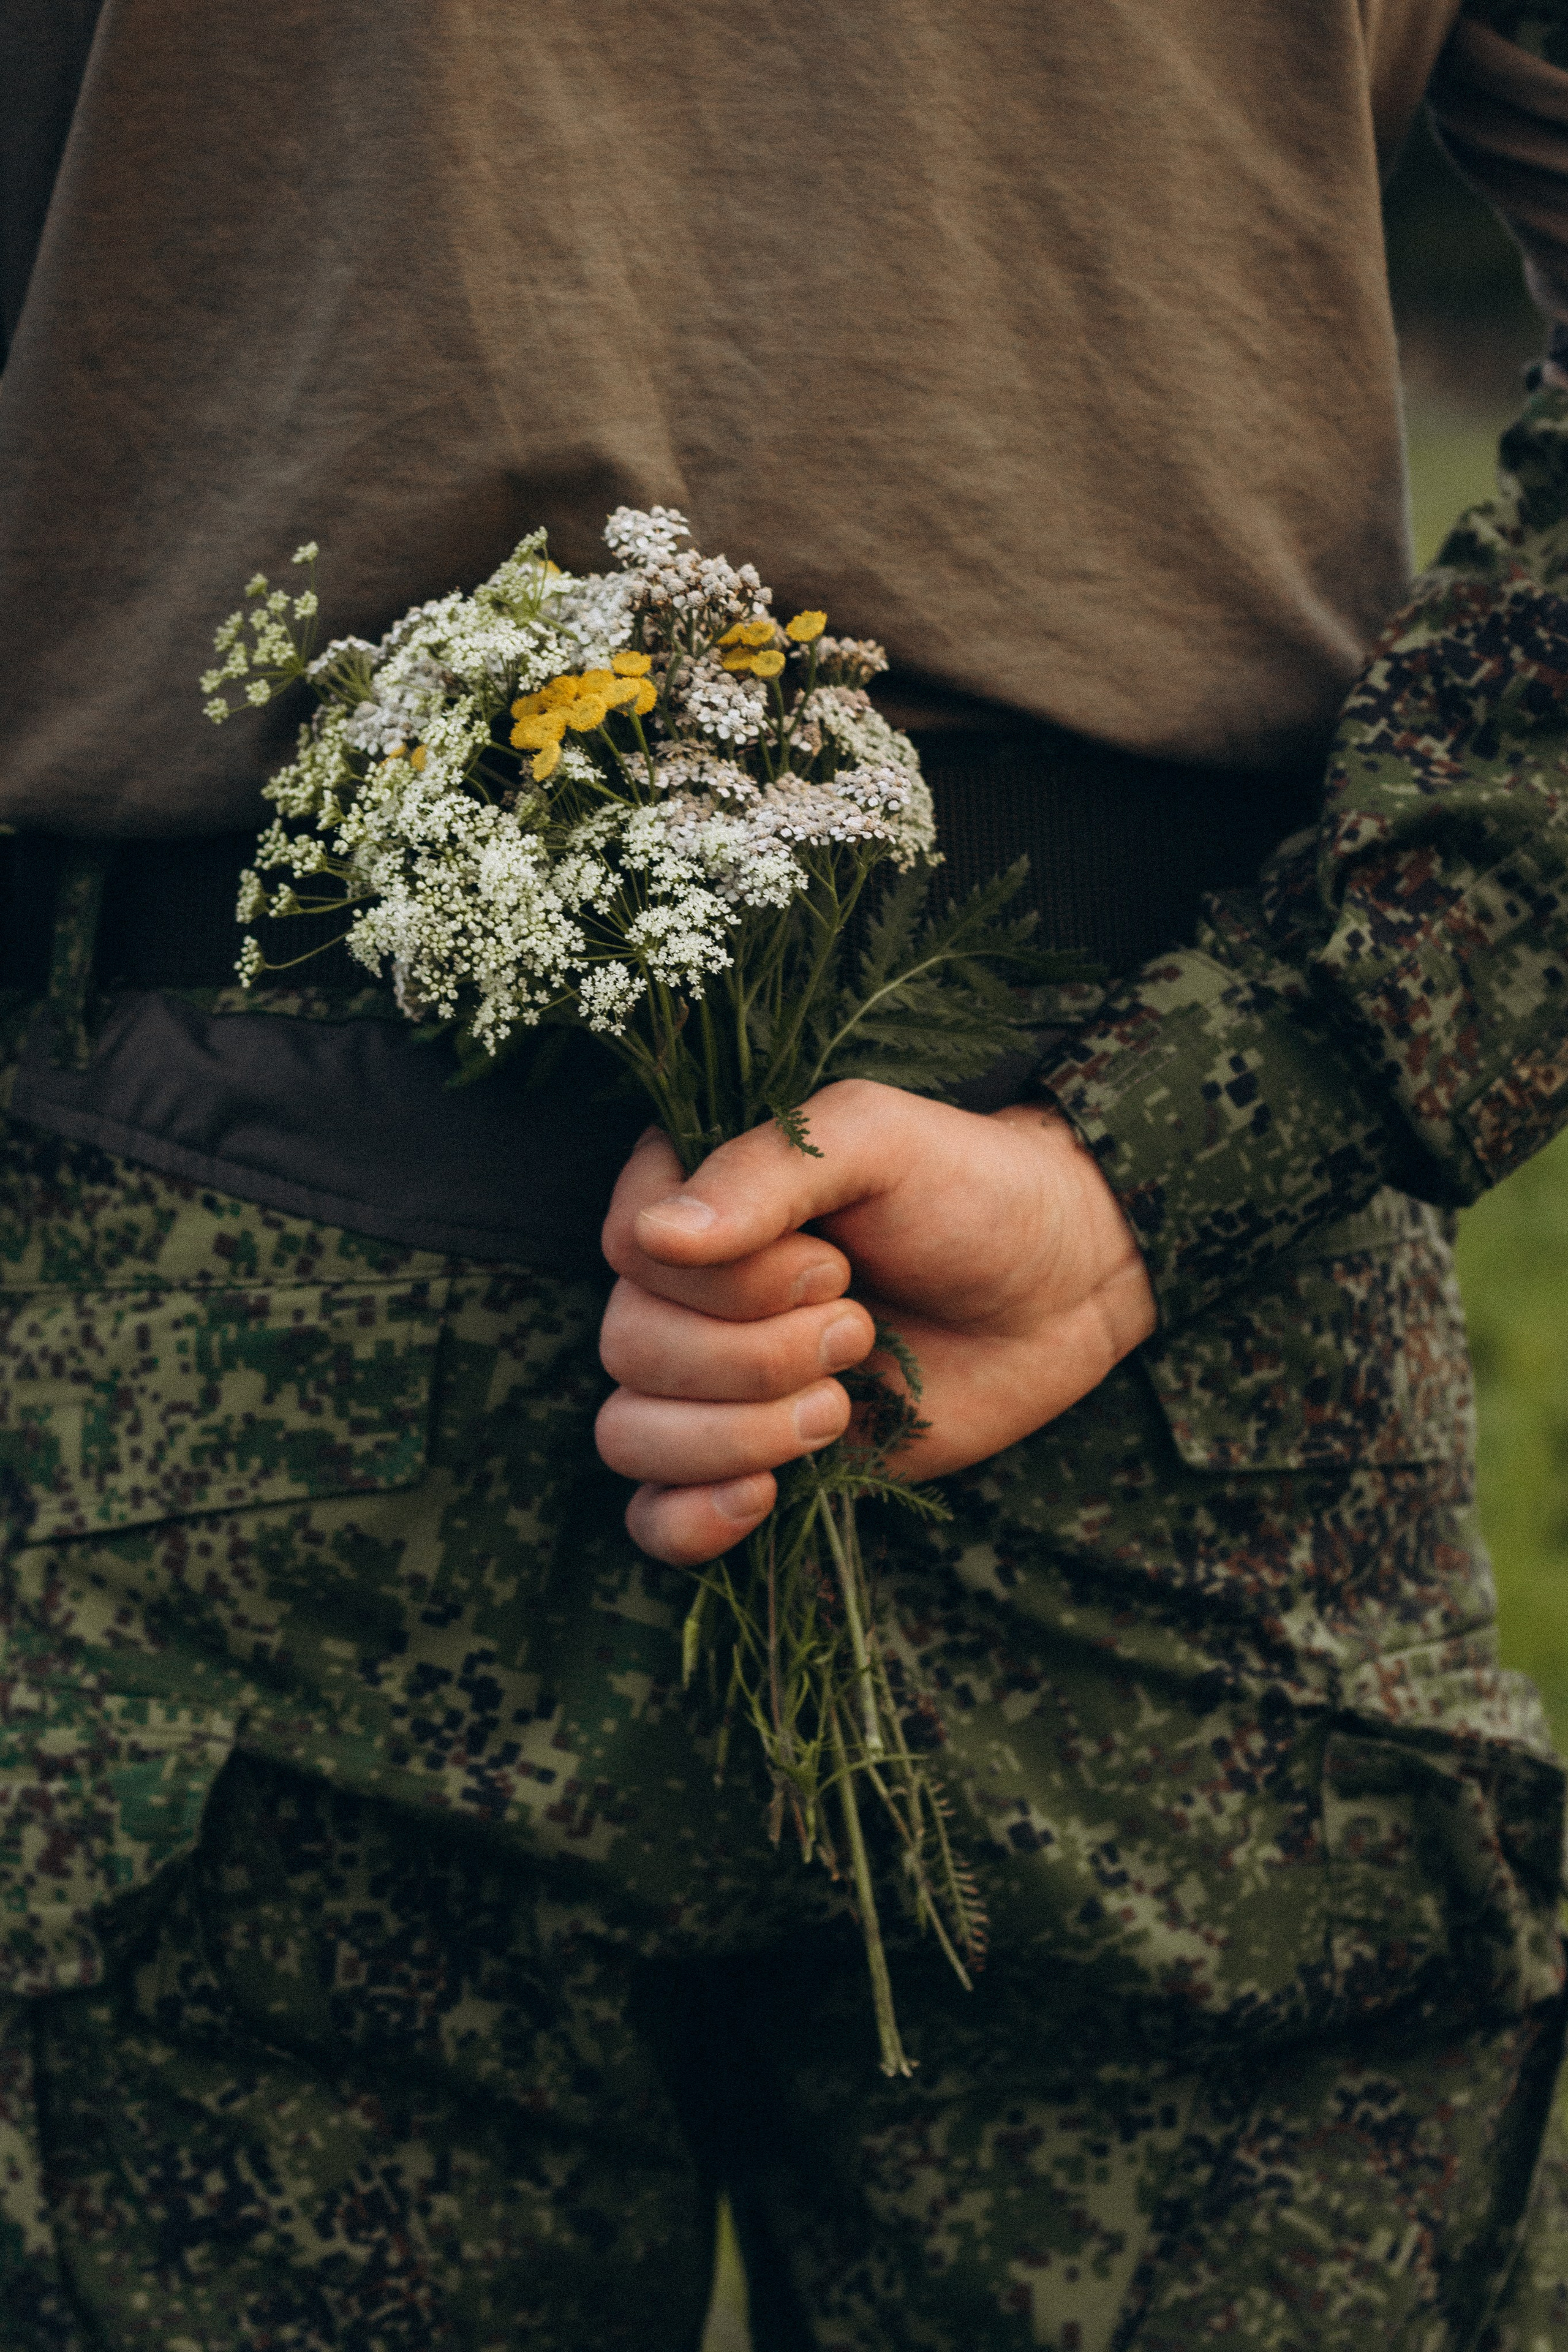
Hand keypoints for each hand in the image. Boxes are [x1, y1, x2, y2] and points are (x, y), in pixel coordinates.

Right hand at [596, 1080, 1156, 1565]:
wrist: (1060, 1289)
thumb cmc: (969, 1192)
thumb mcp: (878, 1140)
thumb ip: (766, 1172)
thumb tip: (659, 1236)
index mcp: (696, 1198)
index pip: (629, 1247)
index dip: (724, 1279)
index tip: (833, 1264)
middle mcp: (682, 1292)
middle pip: (630, 1347)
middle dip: (752, 1356)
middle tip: (860, 1330)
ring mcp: (706, 1385)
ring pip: (629, 1435)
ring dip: (735, 1434)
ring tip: (839, 1408)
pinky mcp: (744, 1464)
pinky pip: (651, 1518)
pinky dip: (688, 1521)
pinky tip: (762, 1497)